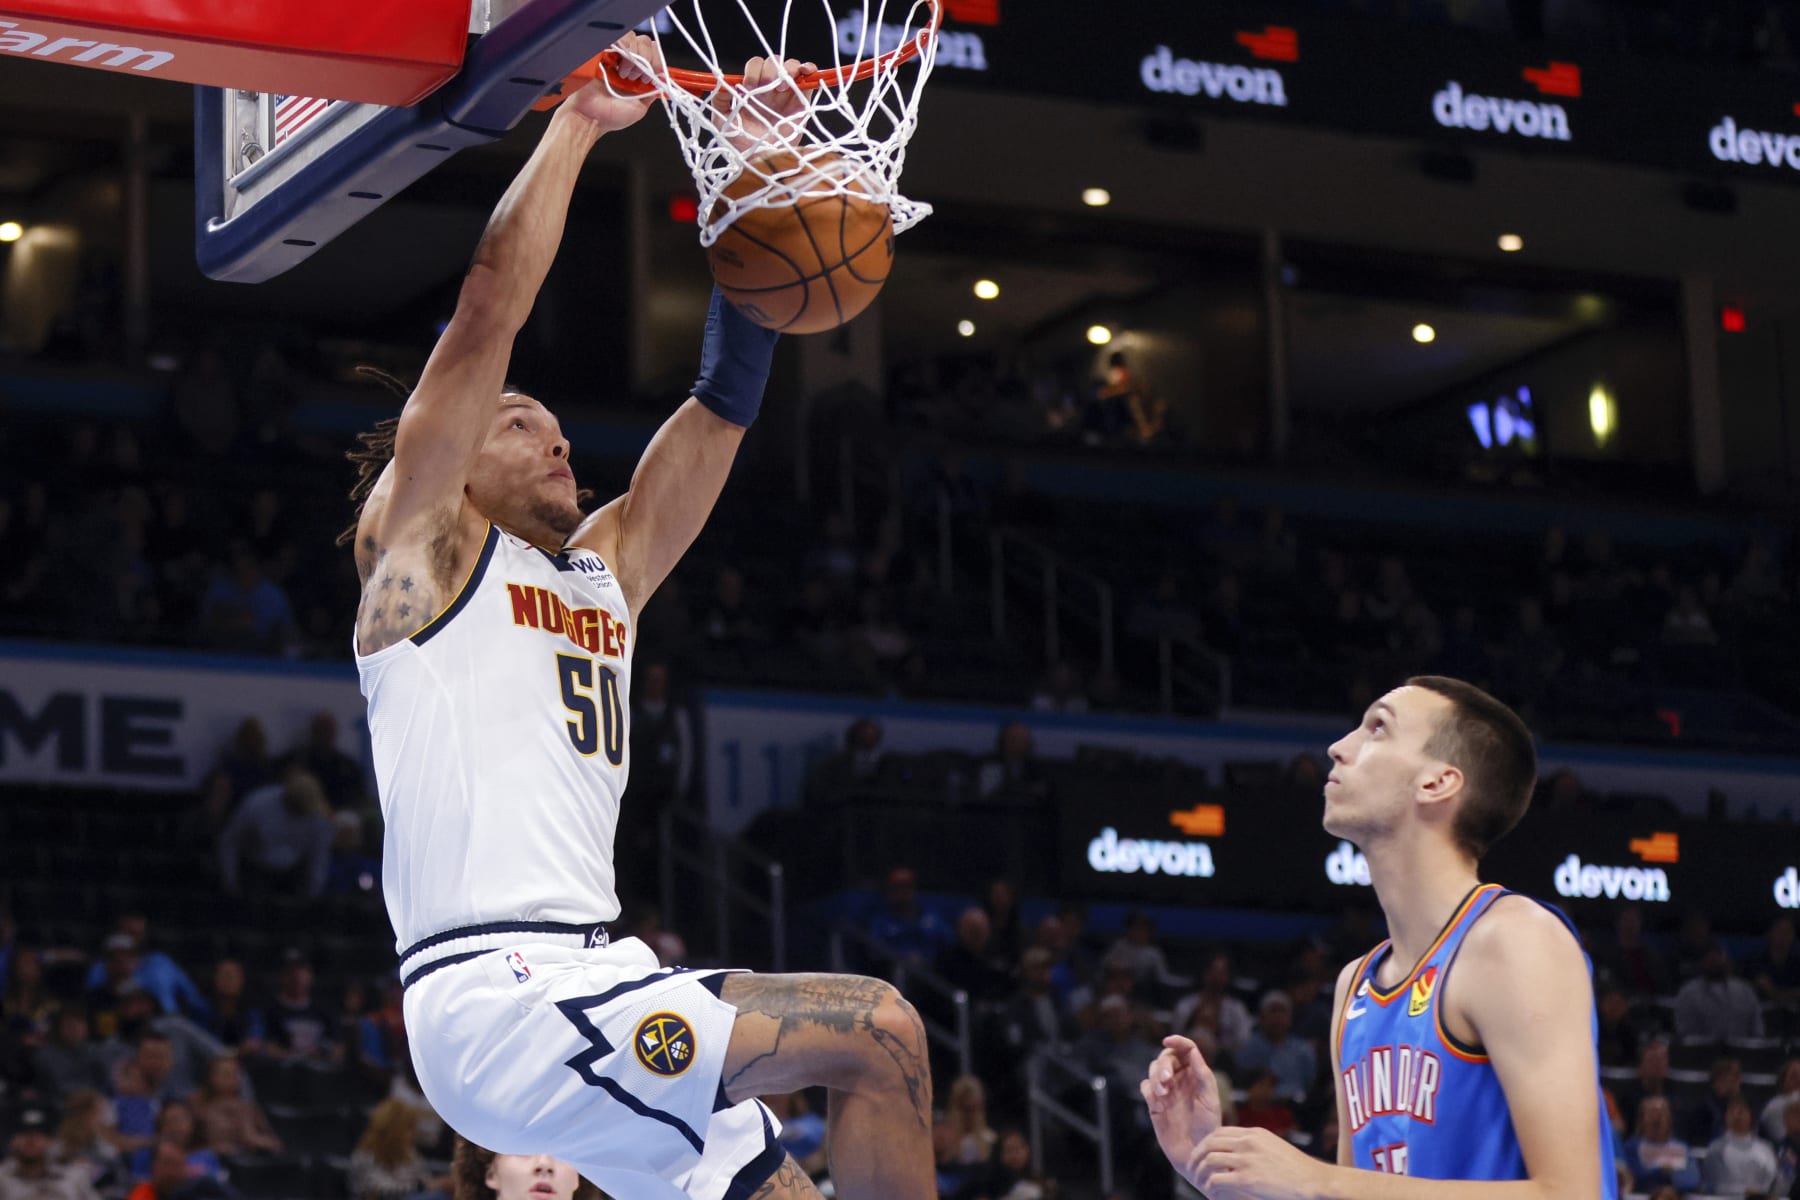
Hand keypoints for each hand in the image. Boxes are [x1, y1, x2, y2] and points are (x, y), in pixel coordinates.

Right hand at [564, 33, 661, 131]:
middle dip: (646, 59)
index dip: (656, 60)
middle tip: (636, 77)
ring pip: (632, 36)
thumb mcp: (640, 108)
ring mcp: (612, 54)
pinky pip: (615, 36)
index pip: (653, 51)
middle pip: (644, 41)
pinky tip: (617, 66)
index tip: (652, 75)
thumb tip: (662, 79)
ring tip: (624, 74)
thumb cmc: (610, 116)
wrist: (590, 118)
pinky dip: (622, 47)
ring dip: (634, 55)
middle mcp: (625, 60)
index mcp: (636, 71)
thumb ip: (651, 92)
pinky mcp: (599, 50)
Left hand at [719, 56, 816, 156]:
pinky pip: (809, 79)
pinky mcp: (802, 102)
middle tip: (767, 87)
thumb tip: (722, 82)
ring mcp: (787, 93)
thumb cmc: (740, 143)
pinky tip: (805, 71)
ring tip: (781, 87)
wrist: (759, 161)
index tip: (749, 88)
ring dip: (787, 69)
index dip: (753, 71)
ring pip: (791, 66)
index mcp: (753, 88)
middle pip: (774, 62)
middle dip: (770, 70)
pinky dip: (808, 69)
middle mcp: (770, 88)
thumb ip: (720, 100)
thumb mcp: (722, 120)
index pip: (755, 65)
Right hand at [1139, 1035, 1223, 1177]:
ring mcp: (1167, 1091)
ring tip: (1163, 1094)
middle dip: (1164, 1064)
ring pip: (1153, 1070)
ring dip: (1155, 1077)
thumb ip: (1202, 1074)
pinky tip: (1159, 1105)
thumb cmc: (1208, 1127)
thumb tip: (1192, 1049)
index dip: (1177, 1041)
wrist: (1196, 1153)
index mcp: (1196, 1075)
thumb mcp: (1209, 1099)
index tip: (1167, 1041)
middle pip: (1167, 1057)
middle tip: (1166, 1078)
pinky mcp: (1154, 1103)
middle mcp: (1181, 1079)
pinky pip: (1145, 1087)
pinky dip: (1149, 1091)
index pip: (1186, 1049)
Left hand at [1188, 1126, 1328, 1199]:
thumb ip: (1254, 1145)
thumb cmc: (1296, 1168)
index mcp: (1254, 1133)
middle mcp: (1247, 1143)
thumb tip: (1237, 1150)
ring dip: (1199, 1171)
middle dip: (1196, 1155)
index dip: (1206, 1143)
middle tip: (1191, 1166)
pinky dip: (1209, 1185)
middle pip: (1209, 1143)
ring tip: (1198, 1181)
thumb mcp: (1273, 1146)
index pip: (1219, 1132)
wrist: (1313, 1180)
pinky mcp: (1246, 1179)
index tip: (1201, 1153)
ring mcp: (1246, 1160)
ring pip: (1209, 1160)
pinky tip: (1210, 1192)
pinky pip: (1217, 1179)